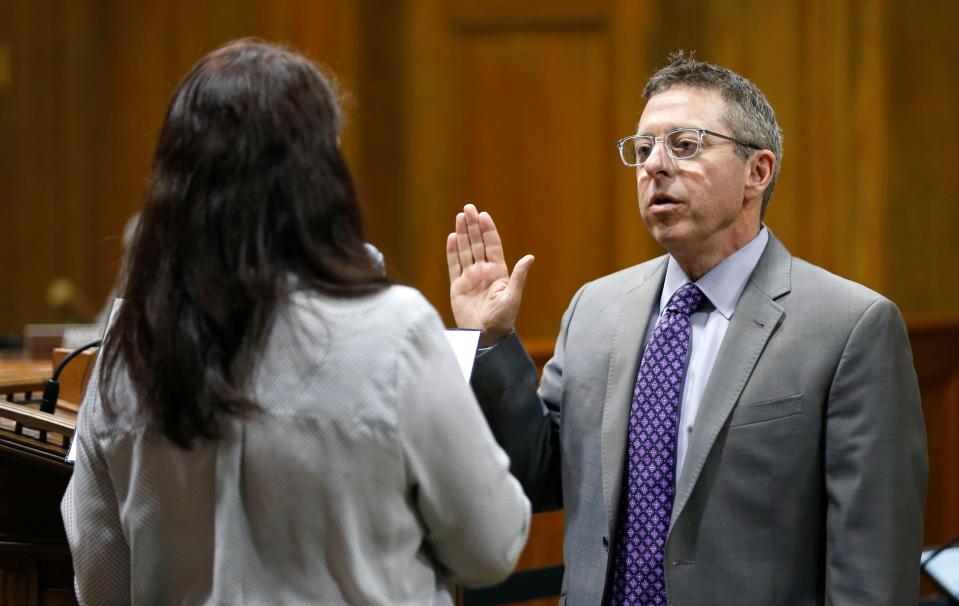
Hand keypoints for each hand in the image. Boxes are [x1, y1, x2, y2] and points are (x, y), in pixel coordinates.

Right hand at [446, 204, 533, 345]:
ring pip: (465, 250)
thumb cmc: (502, 320)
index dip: (488, 230)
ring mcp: (469, 277)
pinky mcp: (457, 286)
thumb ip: (519, 276)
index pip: (492, 245)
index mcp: (498, 272)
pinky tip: (451, 237)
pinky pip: (453, 265)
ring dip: (462, 233)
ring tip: (460, 217)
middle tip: (468, 208)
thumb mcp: (512, 297)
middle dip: (473, 225)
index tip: (484, 215)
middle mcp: (483, 271)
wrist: (485, 335)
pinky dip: (452, 251)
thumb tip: (529, 257)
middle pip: (477, 243)